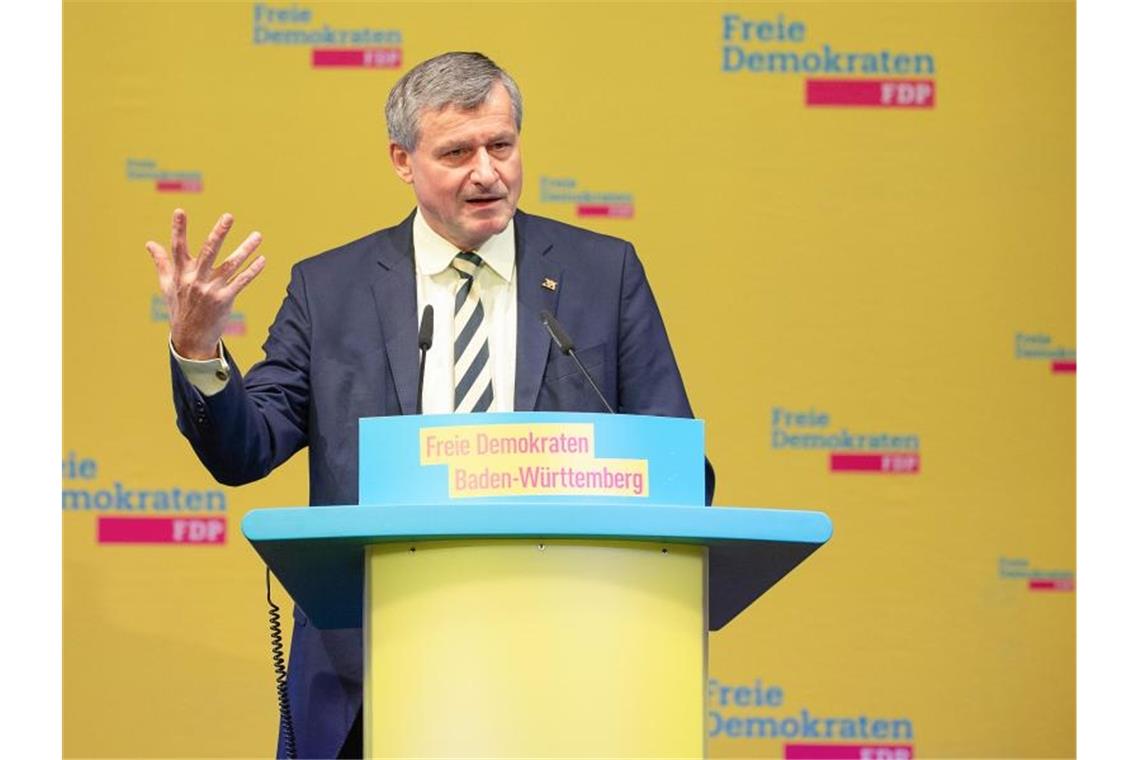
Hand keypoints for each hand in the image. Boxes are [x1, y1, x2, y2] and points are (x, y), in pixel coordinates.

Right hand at [146, 209, 265, 358]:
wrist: (190, 338)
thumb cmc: (179, 308)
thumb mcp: (167, 286)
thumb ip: (161, 262)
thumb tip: (149, 243)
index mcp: (180, 274)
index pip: (177, 247)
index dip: (178, 229)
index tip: (179, 211)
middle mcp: (195, 280)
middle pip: (208, 251)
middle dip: (219, 233)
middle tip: (229, 216)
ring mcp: (211, 290)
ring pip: (231, 265)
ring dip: (246, 249)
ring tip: (258, 235)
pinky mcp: (224, 300)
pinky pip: (241, 282)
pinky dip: (252, 271)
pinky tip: (262, 259)